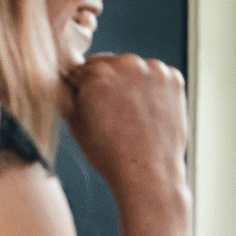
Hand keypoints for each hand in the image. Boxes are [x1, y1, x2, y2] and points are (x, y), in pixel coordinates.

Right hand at [57, 53, 188, 203]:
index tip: (90, 105)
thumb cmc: (110, 153)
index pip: (81, 70)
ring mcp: (154, 69)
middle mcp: (126, 64)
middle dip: (107, 82)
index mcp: (96, 73)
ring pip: (133, 69)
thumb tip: (61, 79)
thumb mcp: (75, 123)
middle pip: (108, 65)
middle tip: (112, 111)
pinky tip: (149, 110)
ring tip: (131, 113)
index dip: (82, 89)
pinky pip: (157, 76)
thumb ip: (65, 94)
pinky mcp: (174, 78)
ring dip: (131, 82)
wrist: (148, 171)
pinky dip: (153, 87)